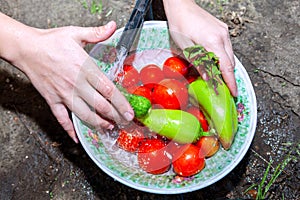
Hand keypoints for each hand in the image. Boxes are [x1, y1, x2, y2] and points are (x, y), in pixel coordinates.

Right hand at [0, 13, 133, 142]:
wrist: (26, 48)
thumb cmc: (51, 41)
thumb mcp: (75, 33)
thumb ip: (96, 33)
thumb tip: (112, 26)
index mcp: (85, 69)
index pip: (108, 90)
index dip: (121, 103)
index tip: (129, 112)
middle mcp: (76, 84)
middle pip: (100, 105)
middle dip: (114, 116)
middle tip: (123, 122)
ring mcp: (64, 94)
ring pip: (84, 114)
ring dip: (97, 123)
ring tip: (107, 127)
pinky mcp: (52, 100)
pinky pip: (61, 118)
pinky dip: (69, 129)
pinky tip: (76, 137)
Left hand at [163, 0, 237, 96]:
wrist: (181, 7)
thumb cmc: (180, 25)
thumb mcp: (186, 49)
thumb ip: (200, 64)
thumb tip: (209, 78)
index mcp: (213, 42)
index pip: (226, 67)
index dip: (230, 82)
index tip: (234, 93)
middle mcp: (222, 36)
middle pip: (230, 62)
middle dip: (228, 77)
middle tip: (224, 88)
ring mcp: (224, 32)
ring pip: (229, 55)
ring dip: (225, 67)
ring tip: (218, 77)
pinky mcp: (222, 29)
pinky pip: (226, 47)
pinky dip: (223, 57)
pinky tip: (215, 62)